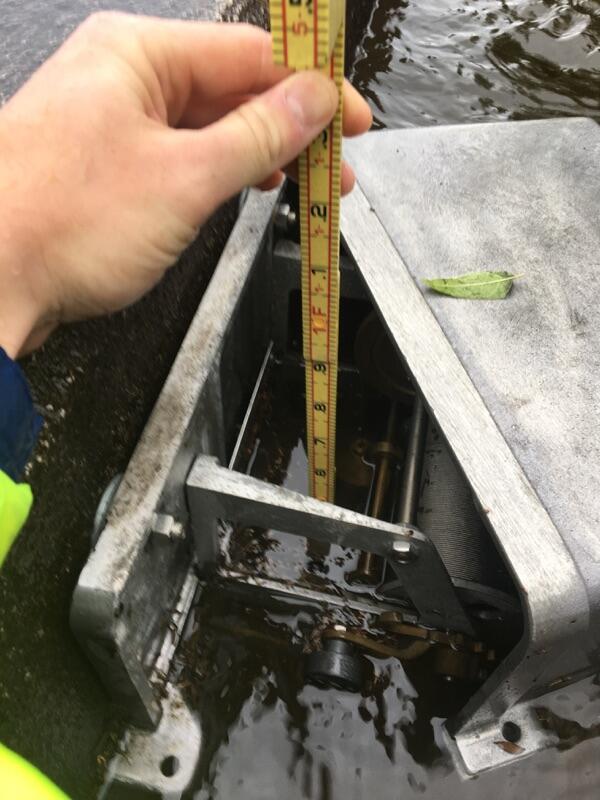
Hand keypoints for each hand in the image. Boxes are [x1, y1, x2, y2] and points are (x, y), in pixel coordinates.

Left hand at [0, 13, 371, 357]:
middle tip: (337, 169)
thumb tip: (314, 101)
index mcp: (137, 54)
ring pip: (207, 125)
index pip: (251, 54)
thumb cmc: (66, 224)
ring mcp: (111, 121)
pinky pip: (179, 154)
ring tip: (305, 188)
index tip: (354, 122)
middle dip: (290, 129)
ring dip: (259, 154)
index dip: (313, 88)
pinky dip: (219, 172)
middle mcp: (122, 76)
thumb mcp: (185, 178)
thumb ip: (258, 136)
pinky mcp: (106, 165)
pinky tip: (245, 190)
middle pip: (230, 88)